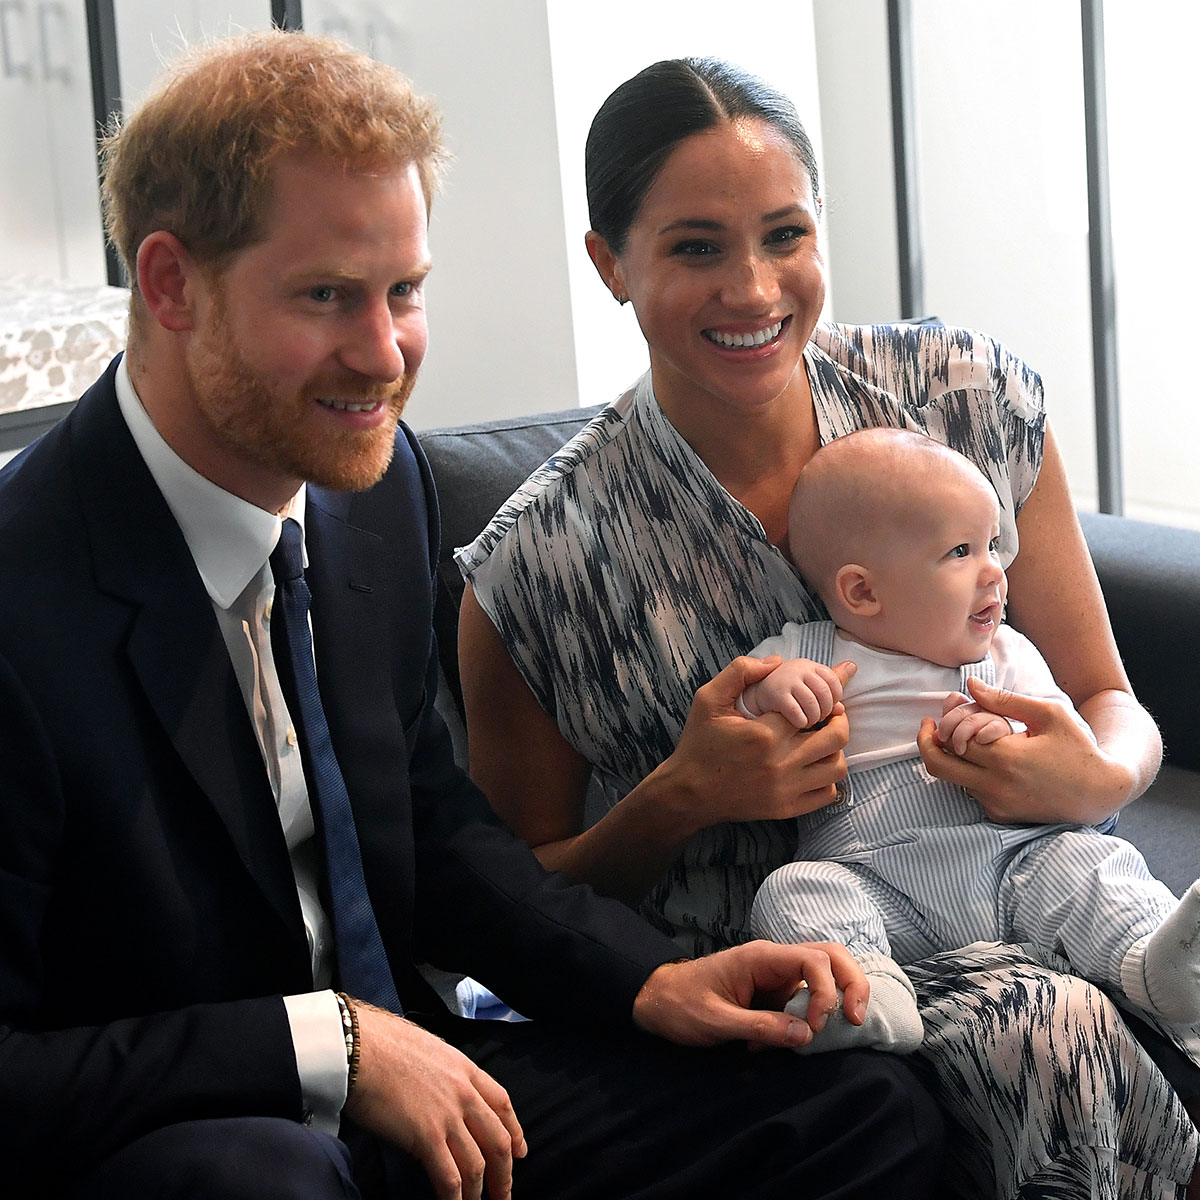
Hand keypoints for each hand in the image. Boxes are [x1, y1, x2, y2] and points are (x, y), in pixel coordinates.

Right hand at [344, 1004, 526, 1199]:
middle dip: (504, 1173)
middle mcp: (464, 1093)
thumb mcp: (429, 1049)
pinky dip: (454, 1198)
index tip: (520, 1151)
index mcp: (466, 1068)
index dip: (515, 1131)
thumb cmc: (383, 1044)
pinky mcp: (427, 1137)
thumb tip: (439, 1089)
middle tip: (503, 1193)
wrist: (359, 1046)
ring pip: (477, 1164)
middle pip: (498, 1140)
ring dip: (479, 1192)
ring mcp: (448, 1116)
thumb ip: (443, 1072)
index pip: (502, 1104)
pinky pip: (450, 1178)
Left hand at [632, 941, 867, 1049]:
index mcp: (760, 957)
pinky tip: (786, 1041)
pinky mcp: (774, 993)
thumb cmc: (681, 1005)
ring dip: (833, 1001)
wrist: (657, 1000)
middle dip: (851, 983)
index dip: (827, 991)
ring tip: (830, 1031)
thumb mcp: (716, 1021)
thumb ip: (761, 1026)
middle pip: (830, 957)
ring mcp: (776, 976)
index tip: (816, 1026)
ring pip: (823, 976)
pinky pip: (804, 1000)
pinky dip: (807, 1020)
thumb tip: (807, 1035)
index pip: (813, 959)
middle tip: (856, 1020)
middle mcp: (774, 961)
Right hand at [663, 656, 853, 834]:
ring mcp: (785, 789)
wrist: (688, 792)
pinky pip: (827, 793)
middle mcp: (780, 763)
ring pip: (837, 767)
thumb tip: (777, 661)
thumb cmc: (699, 744)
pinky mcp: (786, 808)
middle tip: (829, 714)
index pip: (814, 707)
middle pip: (836, 737)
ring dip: (835, 750)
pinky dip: (828, 778)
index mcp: (764, 733)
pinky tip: (813, 766)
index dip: (826, 696)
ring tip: (821, 740)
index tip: (830, 691)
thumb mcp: (708, 699)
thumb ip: (740, 672)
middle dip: (838, 719)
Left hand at [917, 677, 1126, 823]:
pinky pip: (972, 793)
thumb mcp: (1048, 714)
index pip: (954, 738)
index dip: (946, 722)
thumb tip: (969, 685)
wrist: (1100, 792)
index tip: (946, 708)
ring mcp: (997, 804)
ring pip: (954, 779)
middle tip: (929, 727)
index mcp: (1006, 758)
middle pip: (939, 765)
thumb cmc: (1078, 748)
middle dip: (928, 743)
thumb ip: (1005, 700)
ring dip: (953, 758)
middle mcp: (996, 786)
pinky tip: (988, 760)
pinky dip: (970, 775)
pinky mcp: (1001, 816)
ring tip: (969, 739)